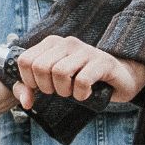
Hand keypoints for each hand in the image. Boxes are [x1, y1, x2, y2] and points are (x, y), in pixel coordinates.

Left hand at [11, 36, 144, 109]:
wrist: (119, 78)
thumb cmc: (82, 80)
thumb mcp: (53, 83)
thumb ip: (31, 89)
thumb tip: (25, 101)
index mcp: (52, 43)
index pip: (25, 60)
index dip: (29, 80)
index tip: (42, 88)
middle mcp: (67, 42)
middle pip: (40, 67)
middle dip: (47, 88)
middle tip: (60, 92)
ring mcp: (85, 50)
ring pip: (59, 72)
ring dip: (64, 91)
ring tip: (73, 92)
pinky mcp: (102, 61)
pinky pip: (82, 80)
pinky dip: (81, 94)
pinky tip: (86, 94)